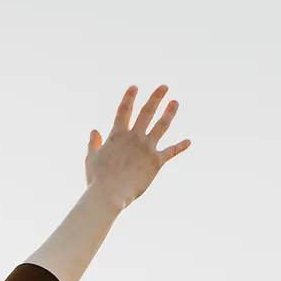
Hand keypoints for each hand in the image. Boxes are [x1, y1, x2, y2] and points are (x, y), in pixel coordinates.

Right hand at [85, 85, 190, 209]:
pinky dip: (180, 146)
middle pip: (147, 112)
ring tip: (175, 102)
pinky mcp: (157, 161)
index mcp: (117, 135)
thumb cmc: (97, 179)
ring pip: (162, 125)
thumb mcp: (91, 159)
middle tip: (164, 87)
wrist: (110, 194)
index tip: (135, 87)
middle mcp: (134, 137)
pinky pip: (171, 151)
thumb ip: (93, 144)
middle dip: (156, 98)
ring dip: (169, 112)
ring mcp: (147, 147)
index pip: (124, 111)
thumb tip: (94, 131)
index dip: (129, 97)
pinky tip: (188, 141)